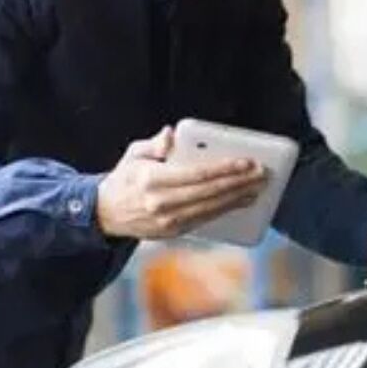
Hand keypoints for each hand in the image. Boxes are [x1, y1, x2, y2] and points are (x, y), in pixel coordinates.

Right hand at [96, 126, 267, 238]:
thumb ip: (155, 143)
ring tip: (258, 187)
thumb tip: (171, 134)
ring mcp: (167, 221)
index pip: (196, 174)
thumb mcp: (134, 154)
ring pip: (210, 209)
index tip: (246, 162)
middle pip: (209, 192)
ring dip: (237, 198)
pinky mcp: (173, 232)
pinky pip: (205, 220)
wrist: (105, 214)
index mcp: (152, 180)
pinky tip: (241, 201)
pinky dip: (225, 210)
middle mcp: (161, 203)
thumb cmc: (124, 179)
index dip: (224, 168)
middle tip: (261, 173)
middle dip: (239, 182)